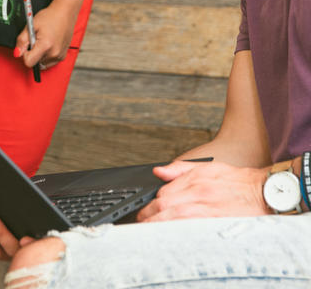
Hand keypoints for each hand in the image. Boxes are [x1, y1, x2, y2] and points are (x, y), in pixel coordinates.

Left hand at [15, 2, 76, 69]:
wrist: (65, 13)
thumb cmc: (50, 16)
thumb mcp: (31, 25)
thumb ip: (22, 40)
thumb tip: (17, 53)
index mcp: (45, 46)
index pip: (29, 62)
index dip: (25, 54)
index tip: (27, 45)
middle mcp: (54, 54)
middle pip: (35, 63)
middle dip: (32, 53)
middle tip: (36, 40)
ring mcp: (59, 56)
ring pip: (42, 63)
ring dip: (39, 55)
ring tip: (43, 41)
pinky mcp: (62, 56)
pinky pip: (50, 62)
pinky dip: (46, 55)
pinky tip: (48, 44)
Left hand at [137, 160, 268, 221]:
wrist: (264, 192)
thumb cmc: (237, 181)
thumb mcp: (207, 167)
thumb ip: (180, 169)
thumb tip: (158, 171)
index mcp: (194, 181)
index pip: (163, 193)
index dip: (151, 203)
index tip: (145, 210)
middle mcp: (198, 195)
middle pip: (164, 206)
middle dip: (148, 216)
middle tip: (140, 223)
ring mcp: (207, 211)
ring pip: (174, 220)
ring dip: (158, 227)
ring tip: (148, 232)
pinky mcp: (216, 225)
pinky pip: (190, 232)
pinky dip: (177, 234)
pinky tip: (170, 238)